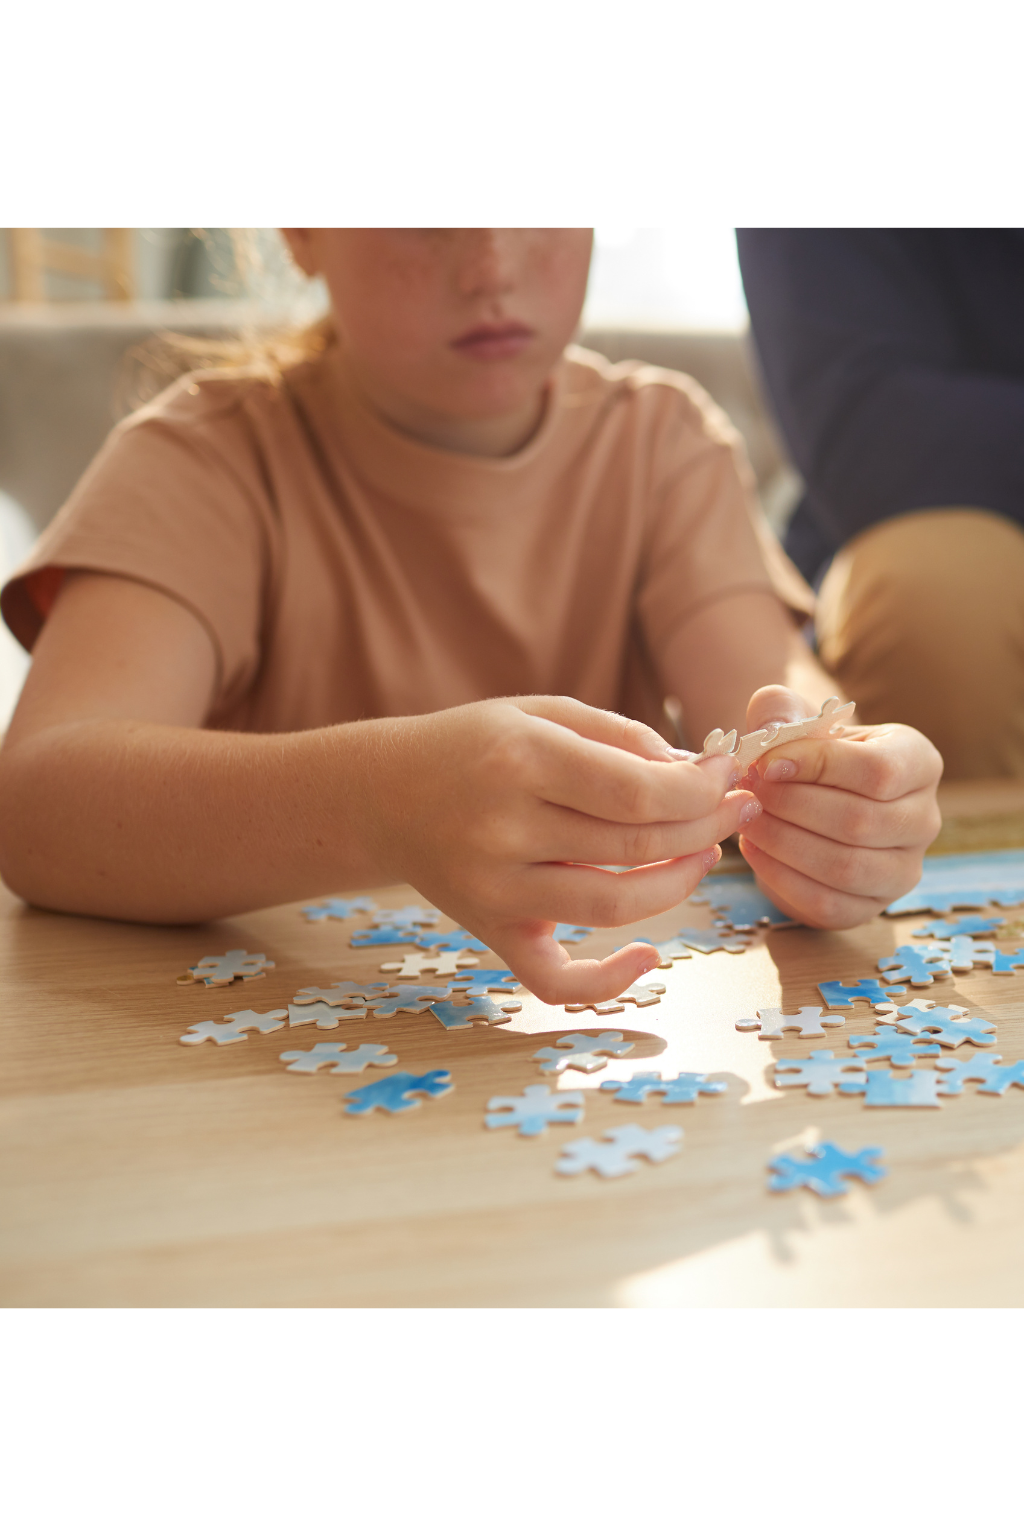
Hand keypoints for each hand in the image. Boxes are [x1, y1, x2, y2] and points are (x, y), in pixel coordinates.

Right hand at [367, 696, 758, 1002]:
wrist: (382, 795)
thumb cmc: (472, 746)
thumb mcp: (539, 711)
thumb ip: (619, 735)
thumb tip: (695, 773)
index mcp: (520, 759)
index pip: (636, 790)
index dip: (698, 790)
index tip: (727, 777)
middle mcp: (503, 828)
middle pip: (635, 846)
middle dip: (704, 828)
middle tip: (736, 812)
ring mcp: (495, 889)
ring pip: (614, 906)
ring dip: (679, 884)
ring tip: (704, 855)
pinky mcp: (490, 931)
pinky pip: (554, 980)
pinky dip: (607, 981)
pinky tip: (648, 954)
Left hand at [736, 685, 942, 927]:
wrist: (806, 798)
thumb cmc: (805, 755)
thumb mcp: (794, 719)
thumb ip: (779, 712)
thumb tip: (770, 734)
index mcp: (918, 762)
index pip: (879, 770)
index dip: (817, 767)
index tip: (766, 764)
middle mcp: (924, 818)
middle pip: (860, 821)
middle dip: (791, 807)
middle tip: (749, 794)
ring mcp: (904, 869)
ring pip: (846, 867)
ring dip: (783, 843)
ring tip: (747, 820)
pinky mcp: (871, 906)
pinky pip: (828, 903)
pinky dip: (781, 878)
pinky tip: (754, 851)